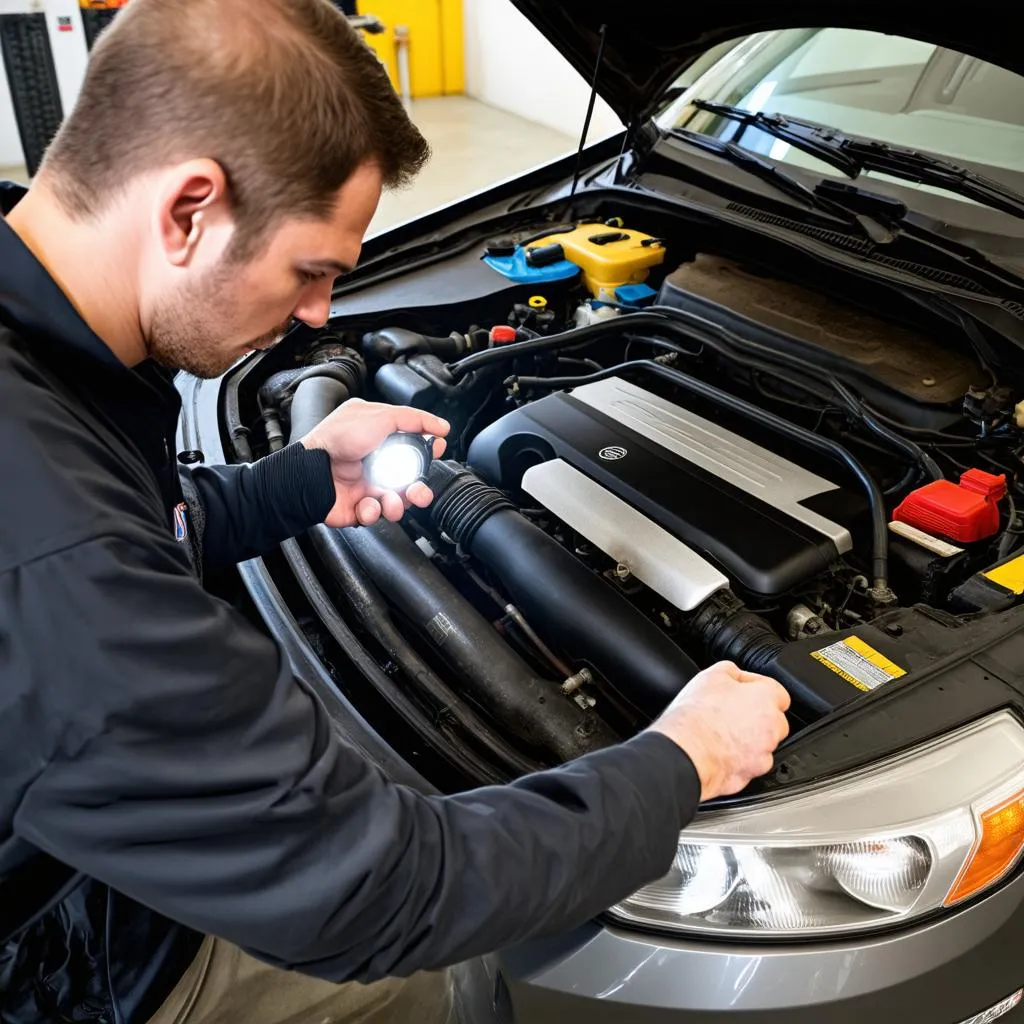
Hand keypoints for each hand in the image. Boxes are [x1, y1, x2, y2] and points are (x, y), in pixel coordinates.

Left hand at [299, 398, 449, 527]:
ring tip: (391, 500)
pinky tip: (367, 502)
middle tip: (418, 489)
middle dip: (419, 489)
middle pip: (411, 480)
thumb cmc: (335, 441)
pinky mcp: (360, 506)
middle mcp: (376, 461)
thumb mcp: (378, 416)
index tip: (436, 452)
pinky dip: (374, 510)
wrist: (310, 473)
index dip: (427, 451)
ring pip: (398, 502)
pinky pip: (378, 514)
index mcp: (380, 437)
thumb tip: (440, 427)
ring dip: (399, 504)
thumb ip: (412, 419)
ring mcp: (369, 485)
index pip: (414, 445)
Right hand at [648, 661, 790, 801]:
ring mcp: (763, 755)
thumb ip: (732, 672)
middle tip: (731, 713)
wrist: (685, 750)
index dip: (757, 691)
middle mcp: (772, 729)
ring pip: (763, 746)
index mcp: (766, 699)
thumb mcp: (711, 675)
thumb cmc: (697, 715)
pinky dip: (738, 760)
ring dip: (749, 740)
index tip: (744, 692)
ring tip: (722, 734)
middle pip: (774, 721)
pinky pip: (749, 766)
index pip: (778, 693)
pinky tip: (720, 752)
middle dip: (758, 718)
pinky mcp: (750, 776)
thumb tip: (735, 675)